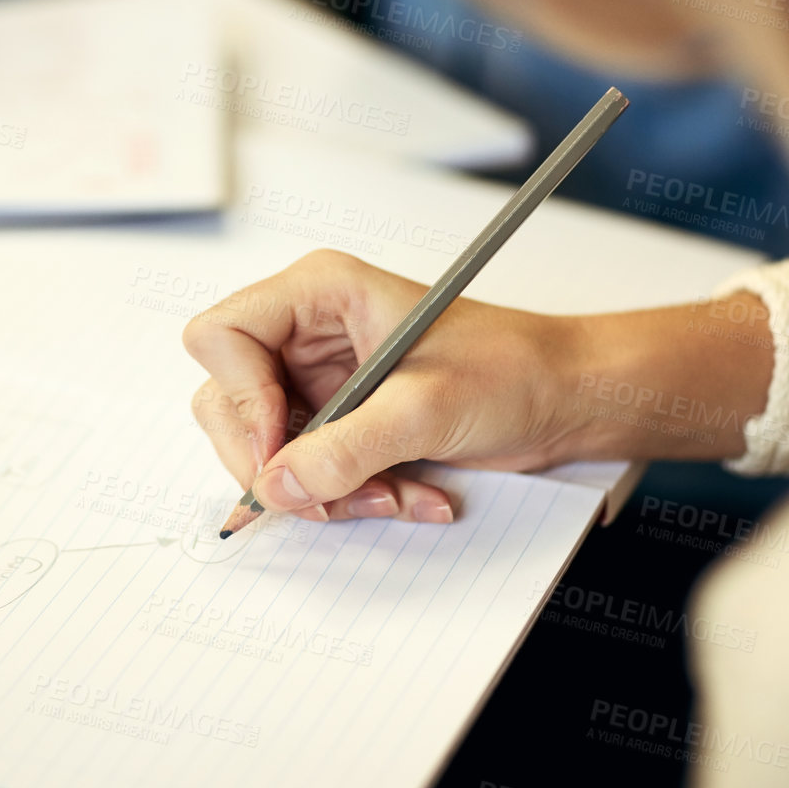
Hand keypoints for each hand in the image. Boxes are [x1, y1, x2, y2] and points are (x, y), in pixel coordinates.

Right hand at [183, 250, 771, 522]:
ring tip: (390, 495)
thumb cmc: (514, 369)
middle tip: (323, 494)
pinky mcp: (338, 420)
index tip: (279, 449)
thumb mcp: (426, 408)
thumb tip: (276, 486)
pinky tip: (405, 495)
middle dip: (277, 460)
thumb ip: (345, 449)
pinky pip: (307, 470)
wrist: (567, 400)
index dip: (238, 397)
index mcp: (319, 292)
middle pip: (228, 401)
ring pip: (264, 448)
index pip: (221, 336)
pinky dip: (347, 495)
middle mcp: (306, 330)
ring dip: (320, 488)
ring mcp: (318, 378)